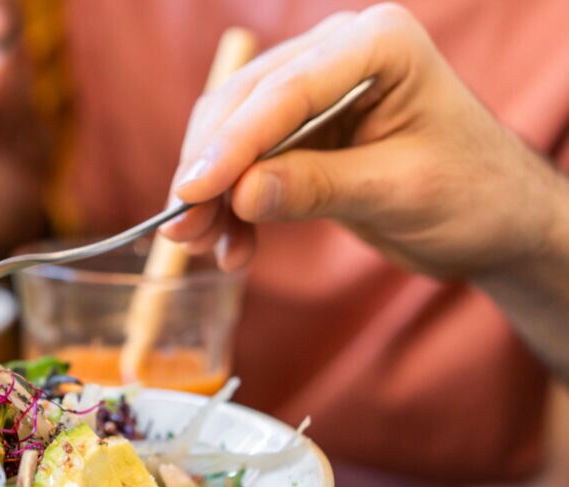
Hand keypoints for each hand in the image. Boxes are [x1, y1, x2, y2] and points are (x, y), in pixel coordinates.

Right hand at [163, 3, 564, 280]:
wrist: (496, 220)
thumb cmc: (473, 194)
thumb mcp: (399, 192)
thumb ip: (319, 187)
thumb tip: (241, 194)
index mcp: (379, 44)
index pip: (286, 90)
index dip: (232, 143)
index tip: (192, 191)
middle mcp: (338, 53)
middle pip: (243, 104)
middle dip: (208, 170)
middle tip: (182, 227)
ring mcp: (315, 92)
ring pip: (231, 134)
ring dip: (211, 195)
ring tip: (201, 246)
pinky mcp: (301, 132)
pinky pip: (245, 165)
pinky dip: (231, 208)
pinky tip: (233, 250)